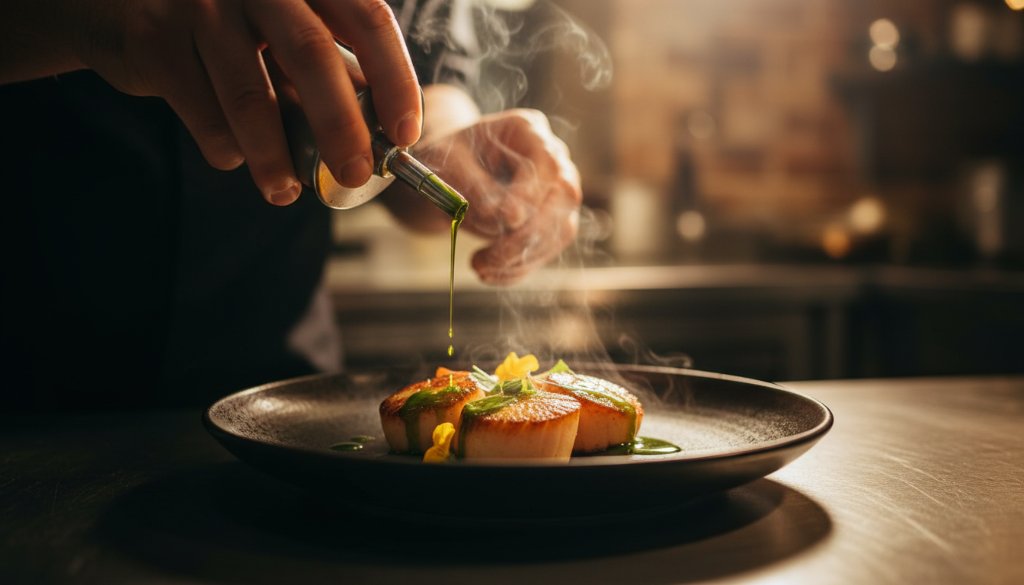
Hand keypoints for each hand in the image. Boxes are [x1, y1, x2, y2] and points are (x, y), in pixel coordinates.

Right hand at [70, 0, 421, 204]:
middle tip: (354, 175)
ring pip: (250, 95)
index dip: (394, 79)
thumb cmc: (230, 25)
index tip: (405, 134)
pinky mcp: (156, 38)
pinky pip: (203, 112)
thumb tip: (388, 134)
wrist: (124, 5)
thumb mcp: (287, 33)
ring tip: (286, 193)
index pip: (368, 19)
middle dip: (340, 126)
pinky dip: (225, 147)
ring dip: (275, 156)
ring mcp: (203, 4)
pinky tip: (233, 156)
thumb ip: (334, 70)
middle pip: (312, 56)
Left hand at [384, 88, 581, 284]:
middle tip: (488, 258)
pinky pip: (546, 250)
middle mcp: (552, 159)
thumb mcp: (447, 166)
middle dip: (527, 234)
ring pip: (561, 229)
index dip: (531, 195)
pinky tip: (489, 274)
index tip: (506, 220)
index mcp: (527, 131)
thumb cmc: (445, 161)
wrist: (443, 177)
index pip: (548, 164)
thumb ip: (475, 187)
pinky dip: (518, 269)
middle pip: (564, 197)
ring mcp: (556, 192)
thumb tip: (507, 218)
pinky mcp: (550, 223)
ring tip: (480, 267)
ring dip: (522, 257)